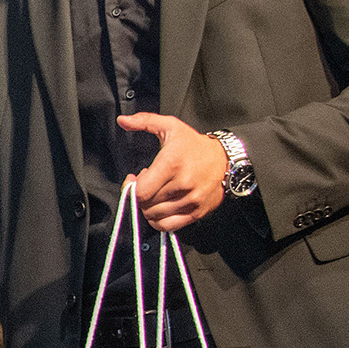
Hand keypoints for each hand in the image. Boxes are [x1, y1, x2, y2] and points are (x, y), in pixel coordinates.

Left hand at [120, 113, 228, 229]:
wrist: (226, 159)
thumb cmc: (194, 145)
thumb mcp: (171, 126)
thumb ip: (145, 121)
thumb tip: (122, 121)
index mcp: (172, 164)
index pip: (141, 191)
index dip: (132, 187)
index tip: (136, 178)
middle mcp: (182, 184)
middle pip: (146, 204)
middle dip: (141, 196)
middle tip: (149, 184)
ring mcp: (191, 200)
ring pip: (155, 216)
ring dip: (149, 207)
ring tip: (157, 193)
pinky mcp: (197, 212)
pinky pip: (168, 226)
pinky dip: (159, 221)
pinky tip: (161, 208)